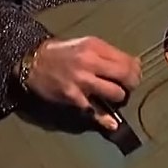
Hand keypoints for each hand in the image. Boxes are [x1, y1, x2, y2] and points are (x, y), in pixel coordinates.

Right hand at [26, 37, 141, 130]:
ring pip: (115, 93)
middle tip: (129, 87)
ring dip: (118, 98)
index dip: (135, 70)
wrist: (33, 62)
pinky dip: (105, 119)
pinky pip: (95, 111)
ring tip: (113, 97)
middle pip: (125, 76)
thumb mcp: (83, 44)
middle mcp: (89, 62)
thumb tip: (133, 63)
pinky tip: (112, 124)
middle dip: (132, 84)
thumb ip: (106, 53)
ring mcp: (81, 81)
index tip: (134, 74)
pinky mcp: (73, 97)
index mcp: (93, 46)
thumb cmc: (60, 53)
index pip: (126, 60)